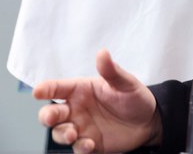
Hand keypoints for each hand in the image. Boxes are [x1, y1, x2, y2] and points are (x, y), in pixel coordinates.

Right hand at [34, 49, 160, 153]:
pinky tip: (89, 144)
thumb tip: (103, 53)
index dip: (45, 89)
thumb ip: (112, 71)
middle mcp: (77, 109)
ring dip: (62, 134)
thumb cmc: (135, 98)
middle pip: (51, 113)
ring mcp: (81, 127)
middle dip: (47, 115)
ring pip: (59, 132)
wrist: (149, 122)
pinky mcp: (89, 144)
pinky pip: (77, 148)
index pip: (58, 88)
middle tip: (52, 117)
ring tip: (74, 134)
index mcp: (82, 90)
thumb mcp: (126, 83)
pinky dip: (80, 148)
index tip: (38, 91)